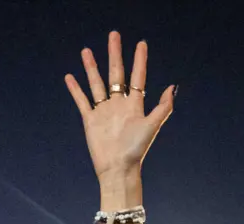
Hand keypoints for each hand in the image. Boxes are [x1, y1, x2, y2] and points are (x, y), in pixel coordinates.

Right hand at [64, 32, 175, 182]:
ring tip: (86, 50)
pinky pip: (82, 100)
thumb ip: (163, 107)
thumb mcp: (152, 126)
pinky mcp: (90, 120)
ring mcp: (104, 111)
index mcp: (135, 105)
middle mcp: (119, 105)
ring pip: (97, 83)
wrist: (118, 168)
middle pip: (116, 74)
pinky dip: (75, 89)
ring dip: (92, 67)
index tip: (141, 44)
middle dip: (115, 54)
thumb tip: (172, 86)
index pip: (138, 77)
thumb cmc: (136, 150)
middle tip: (113, 35)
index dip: (140, 61)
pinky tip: (70, 76)